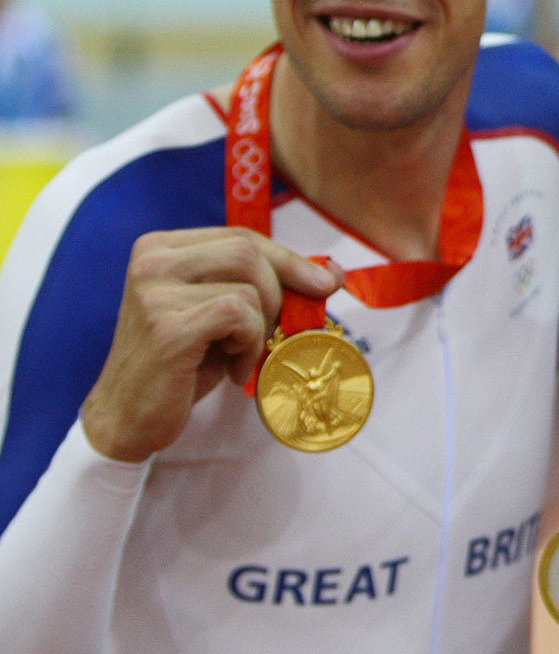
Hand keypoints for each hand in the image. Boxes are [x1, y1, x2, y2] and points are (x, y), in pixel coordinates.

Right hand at [80, 228, 342, 462]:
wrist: (130, 416)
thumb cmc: (185, 363)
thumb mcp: (226, 315)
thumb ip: (269, 285)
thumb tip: (333, 271)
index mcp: (161, 247)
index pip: (243, 237)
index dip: (289, 260)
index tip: (325, 284)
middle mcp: (151, 260)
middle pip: (249, 251)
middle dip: (280, 292)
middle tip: (271, 331)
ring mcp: (153, 291)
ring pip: (249, 286)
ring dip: (261, 326)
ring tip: (241, 354)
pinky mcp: (166, 326)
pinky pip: (239, 315)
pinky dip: (250, 343)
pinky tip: (233, 367)